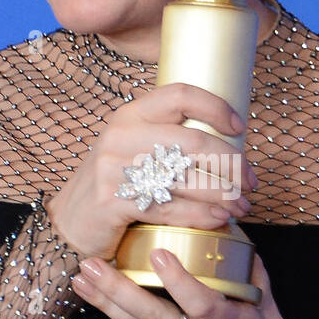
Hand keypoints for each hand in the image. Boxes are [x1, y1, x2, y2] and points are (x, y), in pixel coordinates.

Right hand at [47, 83, 257, 260]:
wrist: (68, 225)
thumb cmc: (113, 187)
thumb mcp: (133, 151)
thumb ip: (168, 141)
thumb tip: (228, 146)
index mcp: (131, 114)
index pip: (180, 94)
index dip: (215, 107)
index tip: (239, 127)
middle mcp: (122, 134)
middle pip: (192, 141)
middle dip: (232, 164)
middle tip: (251, 182)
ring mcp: (114, 167)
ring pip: (185, 178)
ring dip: (223, 195)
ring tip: (242, 206)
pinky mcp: (112, 201)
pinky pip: (169, 208)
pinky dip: (201, 216)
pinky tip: (220, 220)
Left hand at [69, 248, 313, 318]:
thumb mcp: (273, 317)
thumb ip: (252, 276)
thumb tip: (235, 237)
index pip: (205, 305)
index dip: (180, 282)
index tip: (158, 255)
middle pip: (157, 318)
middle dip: (120, 291)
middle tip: (92, 265)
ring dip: (109, 303)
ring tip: (81, 279)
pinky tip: (99, 300)